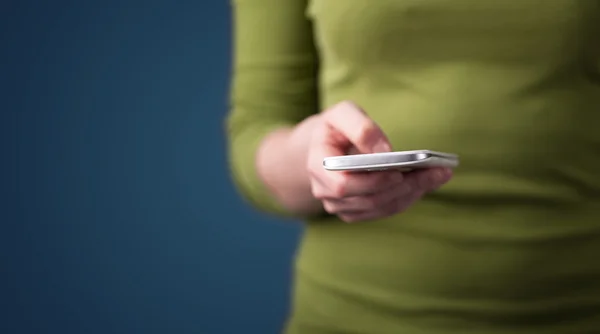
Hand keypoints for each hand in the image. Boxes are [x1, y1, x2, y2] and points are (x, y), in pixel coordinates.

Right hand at [306, 101, 452, 222]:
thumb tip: (386, 151)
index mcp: (317, 165)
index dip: (371, 182)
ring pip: (380, 207)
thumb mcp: (342, 114)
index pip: (343, 185)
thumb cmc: (336, 127)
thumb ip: (360, 127)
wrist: (325, 145)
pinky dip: (407, 197)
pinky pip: (384, 210)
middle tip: (436, 172)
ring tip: (438, 175)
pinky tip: (426, 182)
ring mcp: (340, 205)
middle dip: (404, 186)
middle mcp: (325, 191)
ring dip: (411, 193)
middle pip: (368, 199)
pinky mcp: (356, 211)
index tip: (399, 172)